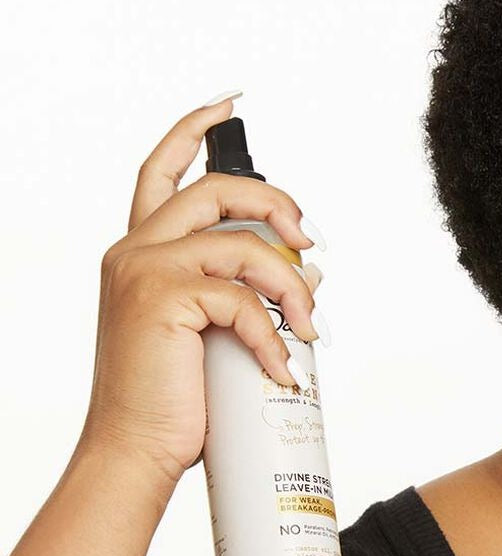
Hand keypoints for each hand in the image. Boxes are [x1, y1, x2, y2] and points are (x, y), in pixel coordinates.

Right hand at [78, 94, 324, 486]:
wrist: (137, 450)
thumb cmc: (177, 396)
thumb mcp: (217, 332)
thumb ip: (250, 293)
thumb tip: (312, 271)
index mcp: (144, 252)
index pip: (162, 172)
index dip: (193, 131)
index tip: (228, 104)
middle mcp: (136, 251)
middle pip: (217, 189)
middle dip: (277, 205)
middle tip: (311, 240)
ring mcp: (144, 271)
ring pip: (242, 243)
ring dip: (291, 285)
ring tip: (308, 328)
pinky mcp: (160, 298)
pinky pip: (243, 299)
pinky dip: (275, 335)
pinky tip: (283, 368)